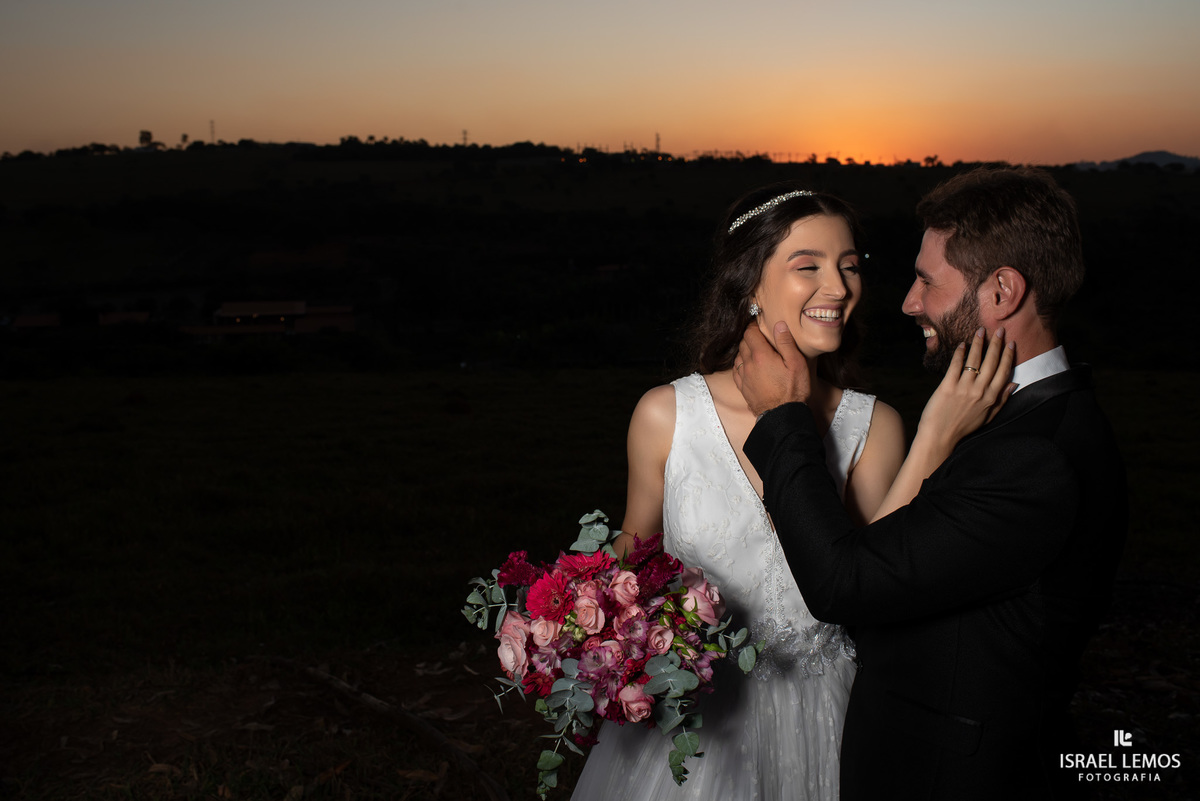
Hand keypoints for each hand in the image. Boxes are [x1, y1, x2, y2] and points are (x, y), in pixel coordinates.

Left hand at [733, 321, 811, 415]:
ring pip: (738, 355)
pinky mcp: (742, 387)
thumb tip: (778, 325)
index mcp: (761, 355)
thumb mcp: (796, 363)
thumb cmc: (793, 390)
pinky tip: (748, 365)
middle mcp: (748, 364)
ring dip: (745, 350)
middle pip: (743, 342)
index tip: (760, 325)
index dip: (754, 326)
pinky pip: (736, 369)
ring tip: (756, 350)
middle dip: (750, 337)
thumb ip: (786, 343)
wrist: (782, 415)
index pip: (750, 333)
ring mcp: (743, 376)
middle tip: (761, 337)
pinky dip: (741, 363)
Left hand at [916, 326, 1015, 451]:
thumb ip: (1001, 400)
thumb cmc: (964, 427)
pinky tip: (962, 344)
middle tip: (999, 330)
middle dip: (997, 344)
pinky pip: (956, 365)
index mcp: (991, 398)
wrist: (940, 437)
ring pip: (975, 360)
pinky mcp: (947, 387)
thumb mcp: (988, 417)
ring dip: (979, 343)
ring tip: (981, 331)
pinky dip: (960, 353)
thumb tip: (1014, 383)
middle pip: (991, 362)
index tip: (1011, 343)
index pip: (1003, 372)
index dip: (1008, 356)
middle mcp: (979, 391)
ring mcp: (963, 388)